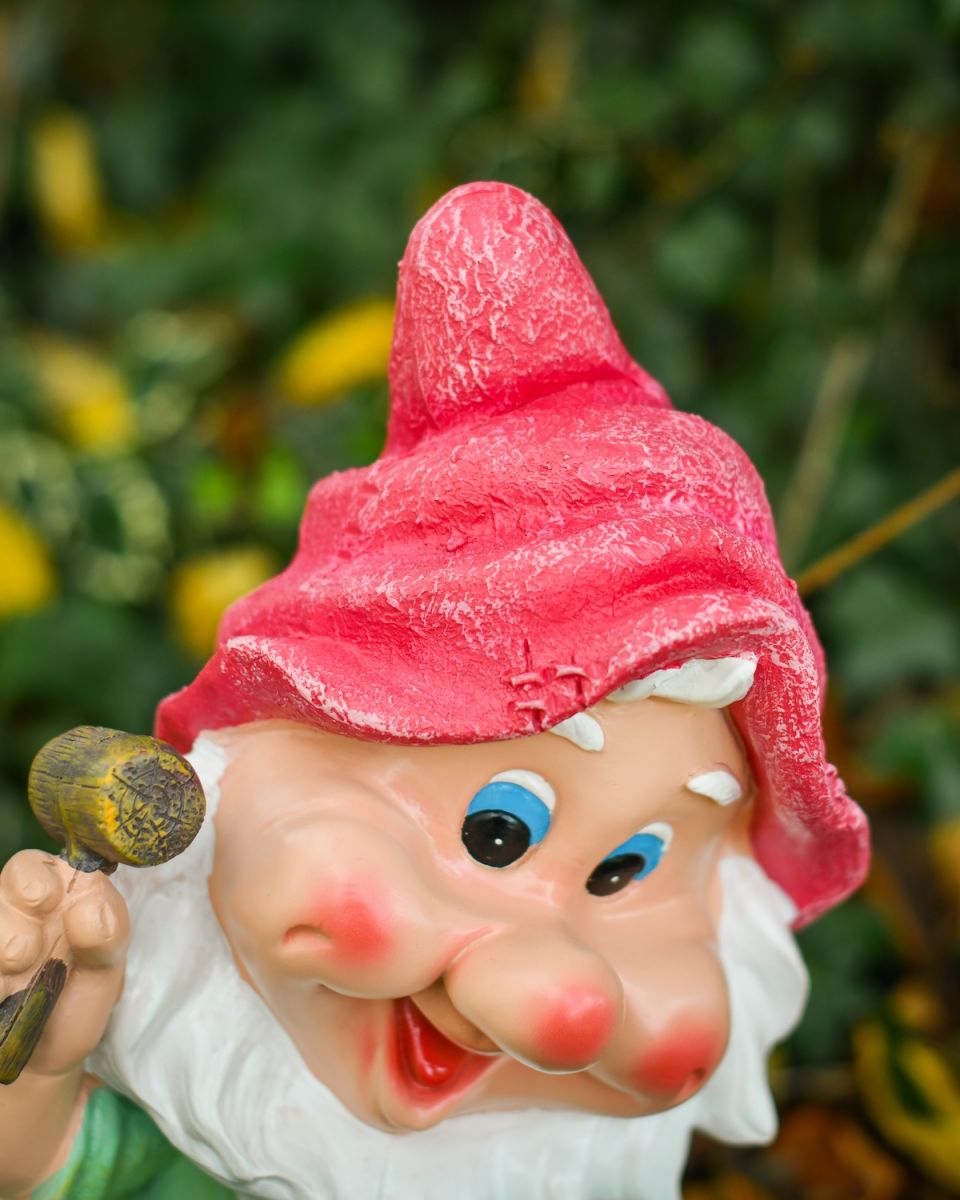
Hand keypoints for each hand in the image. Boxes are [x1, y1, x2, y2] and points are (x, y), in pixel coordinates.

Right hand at [0, 850, 128, 1077]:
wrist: (45, 1057)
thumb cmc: (80, 1001)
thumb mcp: (106, 971)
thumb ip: (108, 936)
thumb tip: (90, 908)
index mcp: (62, 893)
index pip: (41, 865)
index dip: (38, 877)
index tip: (47, 900)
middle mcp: (20, 906)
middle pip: (6, 883)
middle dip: (13, 917)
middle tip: (23, 953)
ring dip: (0, 950)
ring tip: (16, 981)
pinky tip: (3, 994)